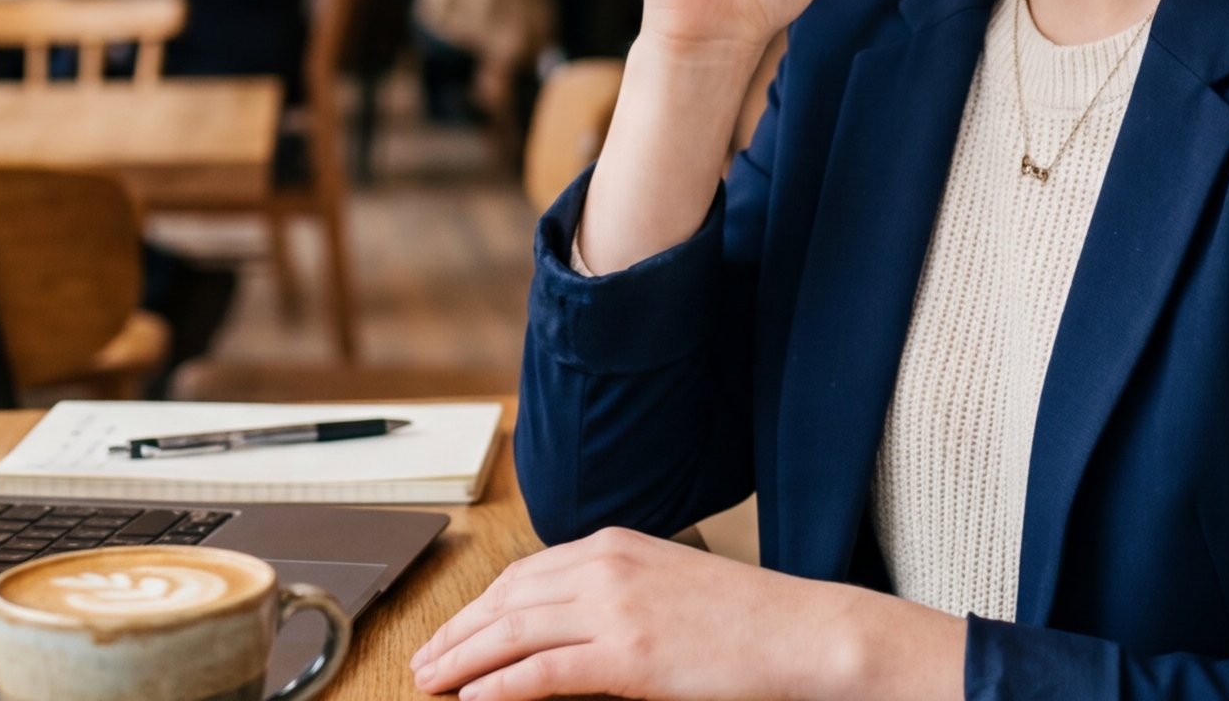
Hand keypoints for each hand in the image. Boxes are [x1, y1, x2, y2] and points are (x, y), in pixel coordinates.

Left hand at [410, 528, 960, 700]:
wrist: (804, 631)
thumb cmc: (747, 618)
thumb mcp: (668, 585)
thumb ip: (613, 593)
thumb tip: (562, 626)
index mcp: (614, 544)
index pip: (523, 573)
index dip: (478, 607)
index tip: (452, 632)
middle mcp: (606, 566)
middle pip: (506, 600)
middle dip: (457, 634)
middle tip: (423, 663)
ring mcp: (616, 608)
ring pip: (512, 633)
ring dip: (462, 660)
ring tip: (432, 683)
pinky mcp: (629, 654)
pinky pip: (543, 672)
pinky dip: (499, 686)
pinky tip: (472, 699)